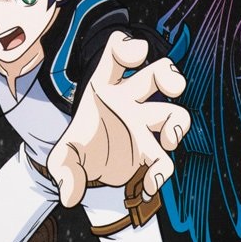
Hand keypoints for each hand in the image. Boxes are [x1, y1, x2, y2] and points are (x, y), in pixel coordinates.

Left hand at [47, 32, 189, 208]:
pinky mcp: (151, 150)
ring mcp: (144, 123)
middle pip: (157, 74)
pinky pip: (164, 158)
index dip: (129, 48)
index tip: (137, 55)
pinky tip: (151, 184)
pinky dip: (161, 172)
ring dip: (177, 124)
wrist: (90, 171)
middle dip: (170, 76)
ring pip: (174, 112)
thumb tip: (69, 193)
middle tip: (174, 88)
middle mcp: (130, 101)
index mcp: (104, 88)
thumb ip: (63, 170)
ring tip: (168, 142)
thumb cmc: (79, 148)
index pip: (117, 56)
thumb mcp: (63, 157)